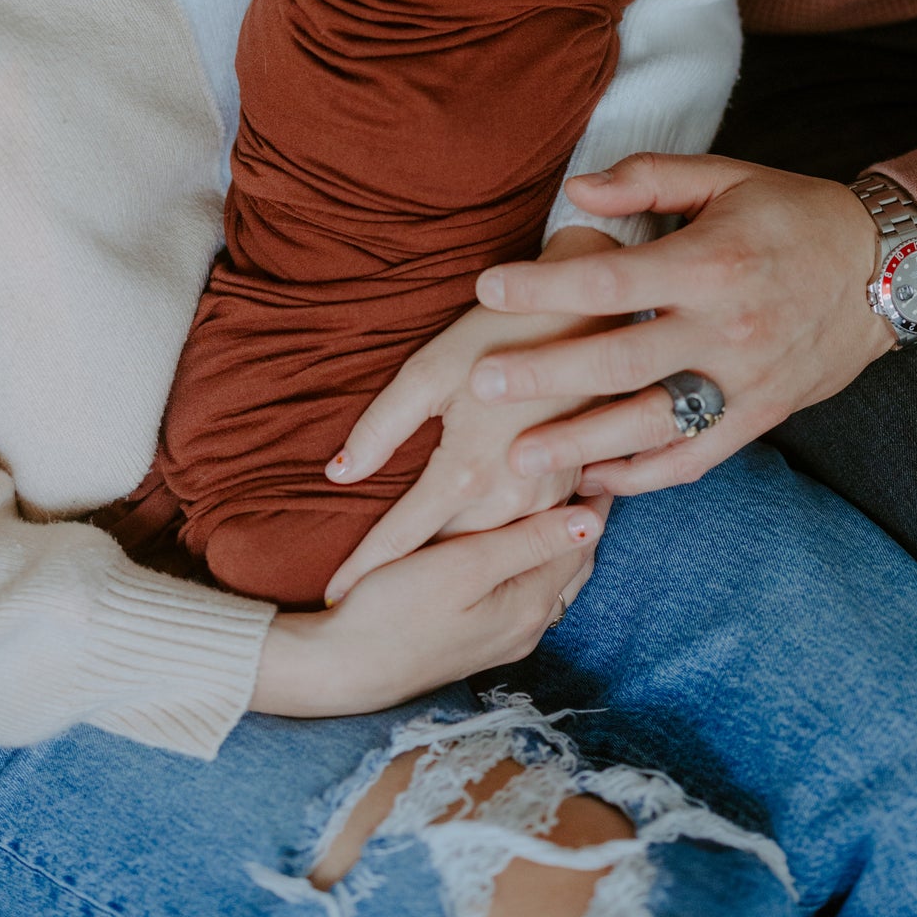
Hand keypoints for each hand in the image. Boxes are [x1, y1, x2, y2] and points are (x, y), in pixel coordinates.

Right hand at [250, 500, 607, 716]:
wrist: (341, 669)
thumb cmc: (394, 610)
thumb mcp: (464, 566)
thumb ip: (529, 542)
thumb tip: (592, 519)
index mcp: (530, 605)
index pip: (581, 544)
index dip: (593, 499)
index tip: (597, 456)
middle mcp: (528, 628)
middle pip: (572, 564)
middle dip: (584, 522)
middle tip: (590, 470)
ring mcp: (504, 639)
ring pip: (551, 580)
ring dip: (559, 543)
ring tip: (562, 497)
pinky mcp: (479, 640)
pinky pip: (526, 593)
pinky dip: (535, 562)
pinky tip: (519, 542)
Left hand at [322, 228, 622, 601]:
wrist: (584, 311)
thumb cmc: (498, 332)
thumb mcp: (427, 371)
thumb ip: (380, 428)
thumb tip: (339, 475)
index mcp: (466, 474)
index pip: (400, 541)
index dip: (362, 569)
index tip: (331, 597)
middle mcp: (511, 500)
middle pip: (449, 559)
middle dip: (410, 581)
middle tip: (367, 605)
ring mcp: (549, 498)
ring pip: (493, 554)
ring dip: (458, 571)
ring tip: (417, 599)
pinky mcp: (575, 486)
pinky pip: (532, 536)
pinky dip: (504, 550)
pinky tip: (485, 562)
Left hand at [468, 154, 892, 495]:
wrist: (889, 269)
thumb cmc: (793, 215)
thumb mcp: (726, 177)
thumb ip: (647, 180)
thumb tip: (575, 190)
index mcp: (712, 261)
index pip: (611, 277)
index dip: (545, 286)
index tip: (488, 289)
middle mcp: (728, 327)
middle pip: (621, 359)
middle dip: (545, 374)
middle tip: (479, 385)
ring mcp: (746, 381)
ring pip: (653, 423)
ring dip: (584, 444)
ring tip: (520, 459)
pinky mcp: (760, 417)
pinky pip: (695, 457)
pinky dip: (643, 476)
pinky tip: (594, 481)